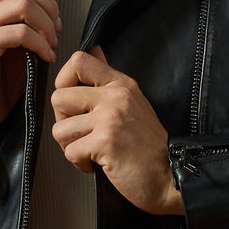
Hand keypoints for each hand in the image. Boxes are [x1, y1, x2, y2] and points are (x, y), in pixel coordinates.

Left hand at [49, 46, 183, 214]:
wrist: (170, 176)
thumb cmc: (149, 147)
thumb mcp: (133, 102)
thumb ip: (108, 79)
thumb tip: (94, 52)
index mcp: (121, 84)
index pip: (79, 61)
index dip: (64, 81)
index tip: (72, 102)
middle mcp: (115, 97)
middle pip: (59, 97)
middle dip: (63, 122)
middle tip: (82, 135)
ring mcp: (110, 119)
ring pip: (59, 129)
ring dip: (70, 146)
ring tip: (91, 151)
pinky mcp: (105, 142)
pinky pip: (70, 152)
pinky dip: (80, 163)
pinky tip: (97, 164)